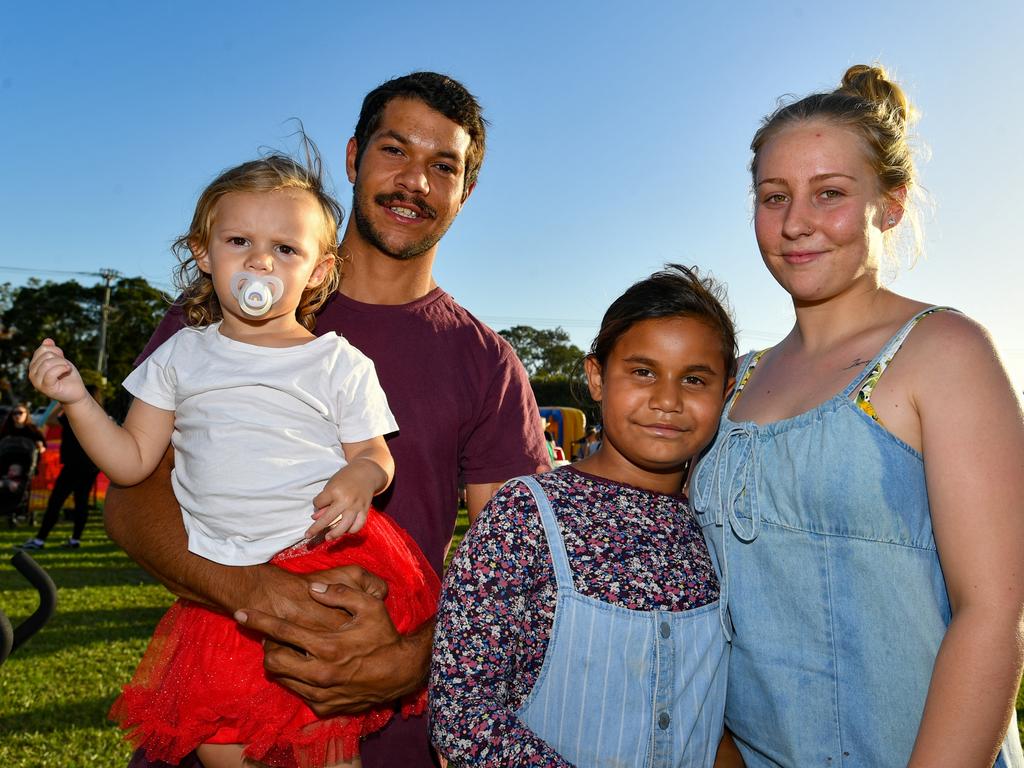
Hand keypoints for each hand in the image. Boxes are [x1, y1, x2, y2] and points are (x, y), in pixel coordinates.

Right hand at [28, 339, 86, 404]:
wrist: (76, 391)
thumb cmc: (67, 376)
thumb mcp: (60, 360)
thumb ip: (53, 351)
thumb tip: (47, 340)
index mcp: (34, 366)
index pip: (43, 349)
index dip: (56, 351)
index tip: (62, 359)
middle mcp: (32, 374)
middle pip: (46, 355)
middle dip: (60, 359)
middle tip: (65, 367)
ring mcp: (37, 382)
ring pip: (48, 363)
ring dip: (63, 364)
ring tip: (66, 369)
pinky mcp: (45, 388)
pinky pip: (51, 373)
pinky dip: (62, 369)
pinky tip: (67, 370)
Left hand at [235, 577, 430, 715]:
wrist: (402, 672)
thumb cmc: (385, 636)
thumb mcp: (370, 606)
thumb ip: (340, 594)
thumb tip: (314, 589)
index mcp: (327, 645)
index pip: (282, 631)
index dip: (258, 620)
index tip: (241, 613)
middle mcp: (320, 672)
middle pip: (273, 660)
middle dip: (268, 645)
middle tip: (274, 636)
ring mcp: (321, 692)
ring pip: (282, 678)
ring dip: (280, 662)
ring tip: (289, 650)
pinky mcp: (325, 706)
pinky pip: (298, 692)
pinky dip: (296, 678)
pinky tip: (306, 667)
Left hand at [307, 460, 383, 540]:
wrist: (366, 472)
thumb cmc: (346, 477)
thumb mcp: (331, 485)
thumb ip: (324, 501)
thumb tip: (315, 518)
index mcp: (334, 491)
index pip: (319, 503)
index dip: (317, 503)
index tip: (319, 501)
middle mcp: (345, 500)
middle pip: (327, 518)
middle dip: (316, 528)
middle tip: (308, 535)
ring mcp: (356, 506)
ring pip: (344, 525)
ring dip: (335, 534)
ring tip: (328, 538)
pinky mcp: (365, 510)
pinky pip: (358, 525)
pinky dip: (352, 530)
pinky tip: (346, 531)